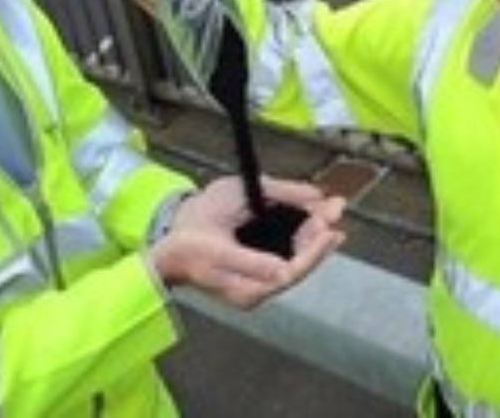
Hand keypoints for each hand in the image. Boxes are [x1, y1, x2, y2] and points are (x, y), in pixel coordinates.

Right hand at [149, 175, 345, 308]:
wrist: (164, 251)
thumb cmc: (187, 239)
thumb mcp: (215, 246)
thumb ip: (252, 259)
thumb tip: (285, 269)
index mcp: (246, 290)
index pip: (291, 272)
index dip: (313, 249)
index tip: (329, 225)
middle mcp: (255, 292)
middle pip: (298, 266)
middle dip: (318, 237)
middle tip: (335, 208)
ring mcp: (256, 284)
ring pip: (294, 260)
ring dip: (313, 236)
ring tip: (330, 211)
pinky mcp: (255, 273)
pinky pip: (286, 257)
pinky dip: (301, 239)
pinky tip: (313, 224)